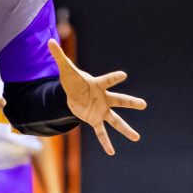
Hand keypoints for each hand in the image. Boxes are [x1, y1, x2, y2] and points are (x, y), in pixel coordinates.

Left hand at [47, 39, 145, 154]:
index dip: (114, 77)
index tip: (123, 75)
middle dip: (130, 102)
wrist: (72, 94)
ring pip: (115, 120)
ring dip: (125, 129)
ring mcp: (101, 110)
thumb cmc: (73, 80)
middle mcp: (103, 98)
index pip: (108, 80)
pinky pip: (101, 132)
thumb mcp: (66, 69)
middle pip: (119, 100)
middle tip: (143, 104)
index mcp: (98, 85)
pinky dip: (105, 142)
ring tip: (136, 138)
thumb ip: (59, 55)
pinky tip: (111, 152)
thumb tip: (49, 40)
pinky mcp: (95, 119)